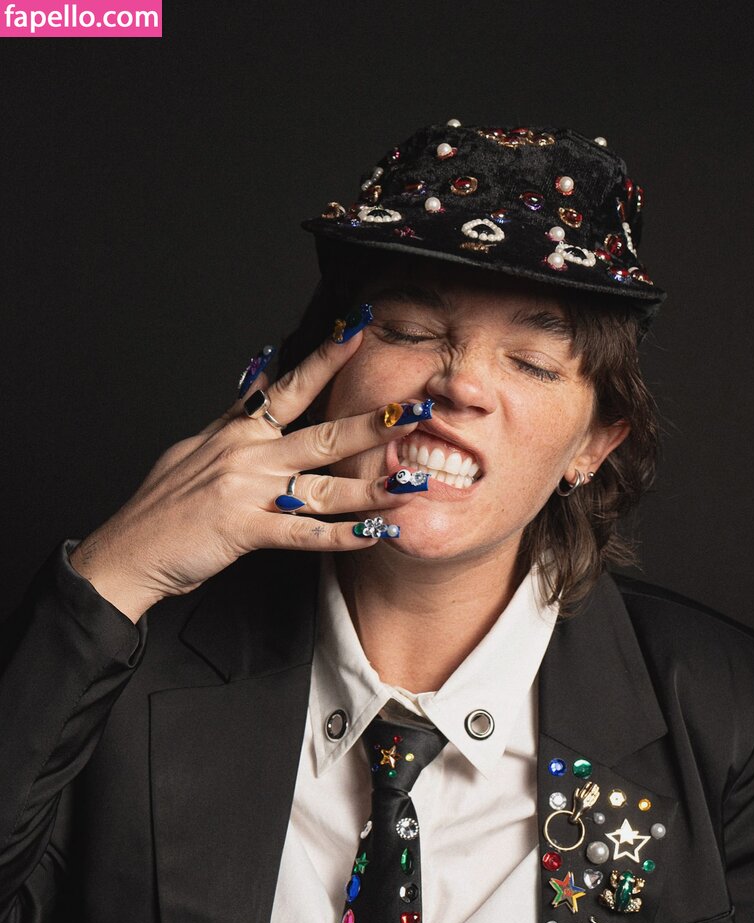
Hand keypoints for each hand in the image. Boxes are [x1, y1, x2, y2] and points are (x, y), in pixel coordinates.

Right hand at [69, 331, 419, 621]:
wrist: (127, 550)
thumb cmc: (164, 504)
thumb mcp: (196, 444)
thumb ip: (236, 411)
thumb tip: (261, 370)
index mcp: (239, 432)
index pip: (289, 387)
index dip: (326, 359)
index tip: (359, 330)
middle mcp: (248, 454)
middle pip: (322, 434)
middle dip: (373, 423)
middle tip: (414, 410)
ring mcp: (247, 492)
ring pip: (323, 486)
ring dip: (372, 486)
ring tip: (413, 482)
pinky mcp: (243, 530)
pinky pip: (303, 533)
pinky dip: (342, 536)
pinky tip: (375, 535)